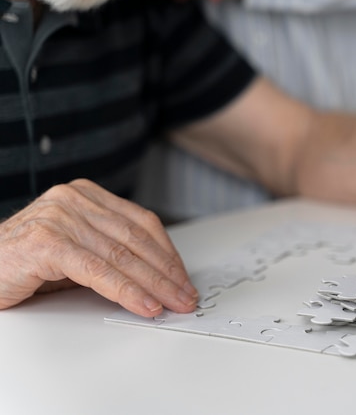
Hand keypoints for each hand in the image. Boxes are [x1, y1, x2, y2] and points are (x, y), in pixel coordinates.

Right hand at [0, 179, 197, 316]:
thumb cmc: (25, 262)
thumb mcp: (76, 252)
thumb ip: (110, 253)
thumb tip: (157, 279)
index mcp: (86, 195)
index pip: (142, 222)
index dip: (168, 253)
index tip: (184, 278)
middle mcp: (75, 199)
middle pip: (137, 239)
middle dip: (168, 272)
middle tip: (186, 296)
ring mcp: (60, 216)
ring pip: (122, 255)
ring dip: (155, 284)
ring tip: (173, 304)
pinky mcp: (47, 241)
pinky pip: (98, 271)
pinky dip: (127, 291)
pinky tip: (145, 305)